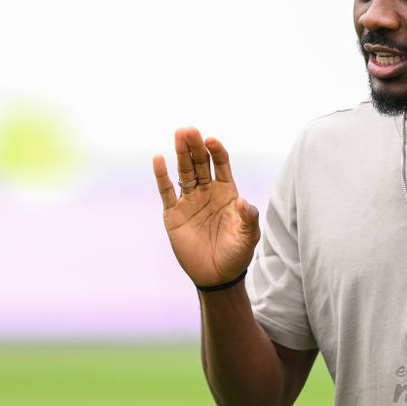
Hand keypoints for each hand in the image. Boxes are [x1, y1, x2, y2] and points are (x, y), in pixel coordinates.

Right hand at [152, 127, 259, 287]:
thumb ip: (248, 218)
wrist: (217, 276)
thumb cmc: (236, 254)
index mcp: (227, 192)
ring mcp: (190, 201)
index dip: (217, 151)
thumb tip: (242, 201)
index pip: (221, 164)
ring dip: (181, 154)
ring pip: (184, 172)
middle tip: (189, 129)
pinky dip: (162, 176)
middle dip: (196, 146)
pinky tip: (158, 158)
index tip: (211, 140)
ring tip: (179, 135)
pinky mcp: (174, 214)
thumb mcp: (248, 236)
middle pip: (200, 163)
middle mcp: (208, 192)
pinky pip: (167, 191)